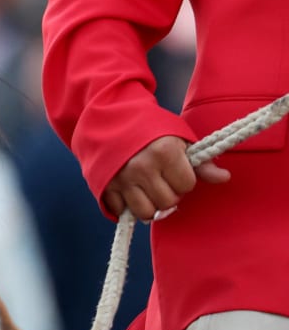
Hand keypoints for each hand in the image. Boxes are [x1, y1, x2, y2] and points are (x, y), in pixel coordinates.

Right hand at [102, 135, 229, 220]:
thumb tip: (224, 177)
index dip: (184, 179)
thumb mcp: (178, 138)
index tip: (175, 169)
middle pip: (168, 202)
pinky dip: (127, 206)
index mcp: (164, 152)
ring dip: (150, 204)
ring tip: (147, 190)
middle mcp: (142, 167)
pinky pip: (121, 211)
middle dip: (168, 193)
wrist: (110, 117)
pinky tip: (130, 192)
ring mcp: (122, 177)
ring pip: (146, 212)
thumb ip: (201, 162)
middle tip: (160, 179)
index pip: (186, 185)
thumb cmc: (149, 128)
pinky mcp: (105, 184)